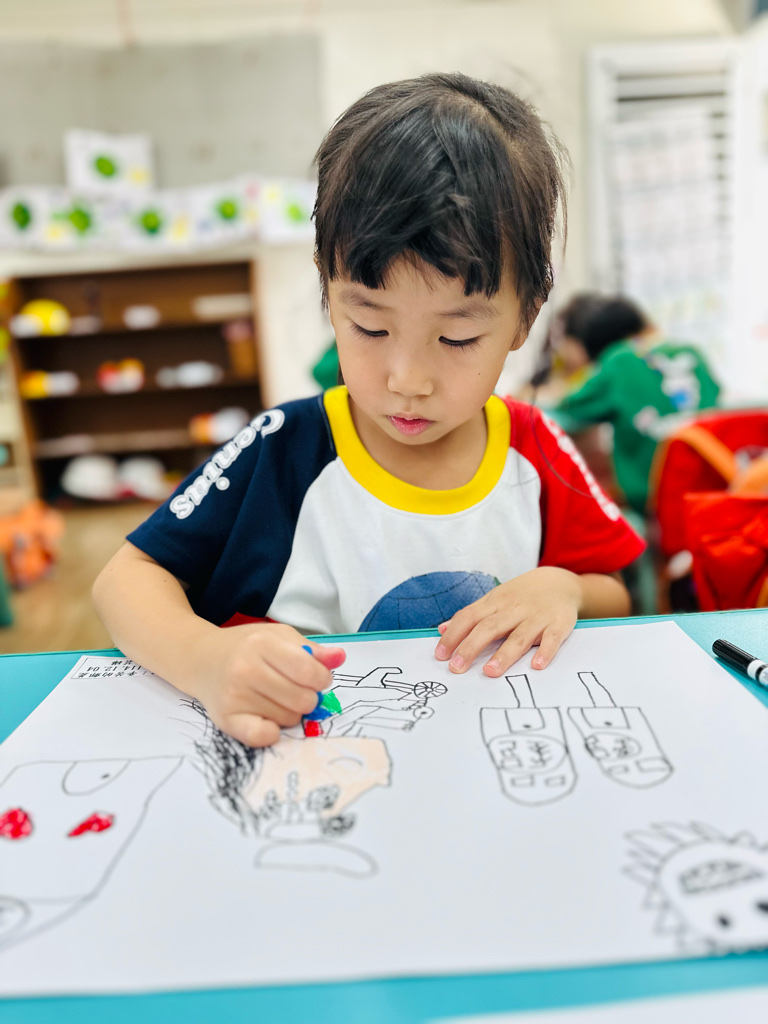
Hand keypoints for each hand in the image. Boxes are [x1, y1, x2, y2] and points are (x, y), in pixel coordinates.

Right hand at [189, 623, 345, 747]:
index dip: (322, 679)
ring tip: (276, 697)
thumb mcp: (280, 637)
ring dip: (291, 712)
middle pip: (303, 699)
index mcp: (263, 644)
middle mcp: (246, 670)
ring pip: (289, 719)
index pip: (310, 672)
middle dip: (308, 697)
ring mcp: (235, 696)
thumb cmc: (247, 647)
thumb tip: (339, 658)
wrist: (202, 659)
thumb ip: (313, 649)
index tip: (316, 678)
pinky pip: (262, 737)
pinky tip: (268, 718)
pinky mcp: (227, 719)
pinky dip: (272, 732)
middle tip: (296, 689)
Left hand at [434, 567, 581, 675]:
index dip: (454, 635)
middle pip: (489, 628)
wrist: (560, 582)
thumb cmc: (522, 595)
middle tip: (456, 667)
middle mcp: (514, 609)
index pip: (469, 617)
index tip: (440, 655)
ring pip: (518, 636)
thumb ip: (471, 615)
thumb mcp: (494, 599)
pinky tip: (536, 665)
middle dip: (471, 647)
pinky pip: (552, 639)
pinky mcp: (558, 625)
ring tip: (490, 671)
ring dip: (504, 654)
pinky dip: (545, 652)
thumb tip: (443, 630)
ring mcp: (536, 617)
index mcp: (495, 603)